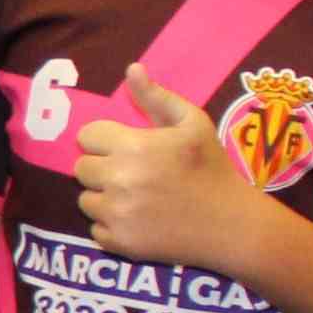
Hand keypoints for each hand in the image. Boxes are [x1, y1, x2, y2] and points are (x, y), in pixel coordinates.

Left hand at [72, 65, 266, 270]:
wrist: (230, 224)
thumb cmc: (211, 168)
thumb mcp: (192, 124)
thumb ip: (157, 97)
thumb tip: (131, 69)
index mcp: (134, 147)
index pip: (87, 136)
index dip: (105, 140)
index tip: (127, 148)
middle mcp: (119, 180)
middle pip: (81, 168)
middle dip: (103, 168)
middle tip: (134, 174)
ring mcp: (117, 214)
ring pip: (85, 199)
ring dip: (104, 197)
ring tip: (138, 197)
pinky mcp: (118, 242)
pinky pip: (95, 228)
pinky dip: (112, 225)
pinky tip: (140, 219)